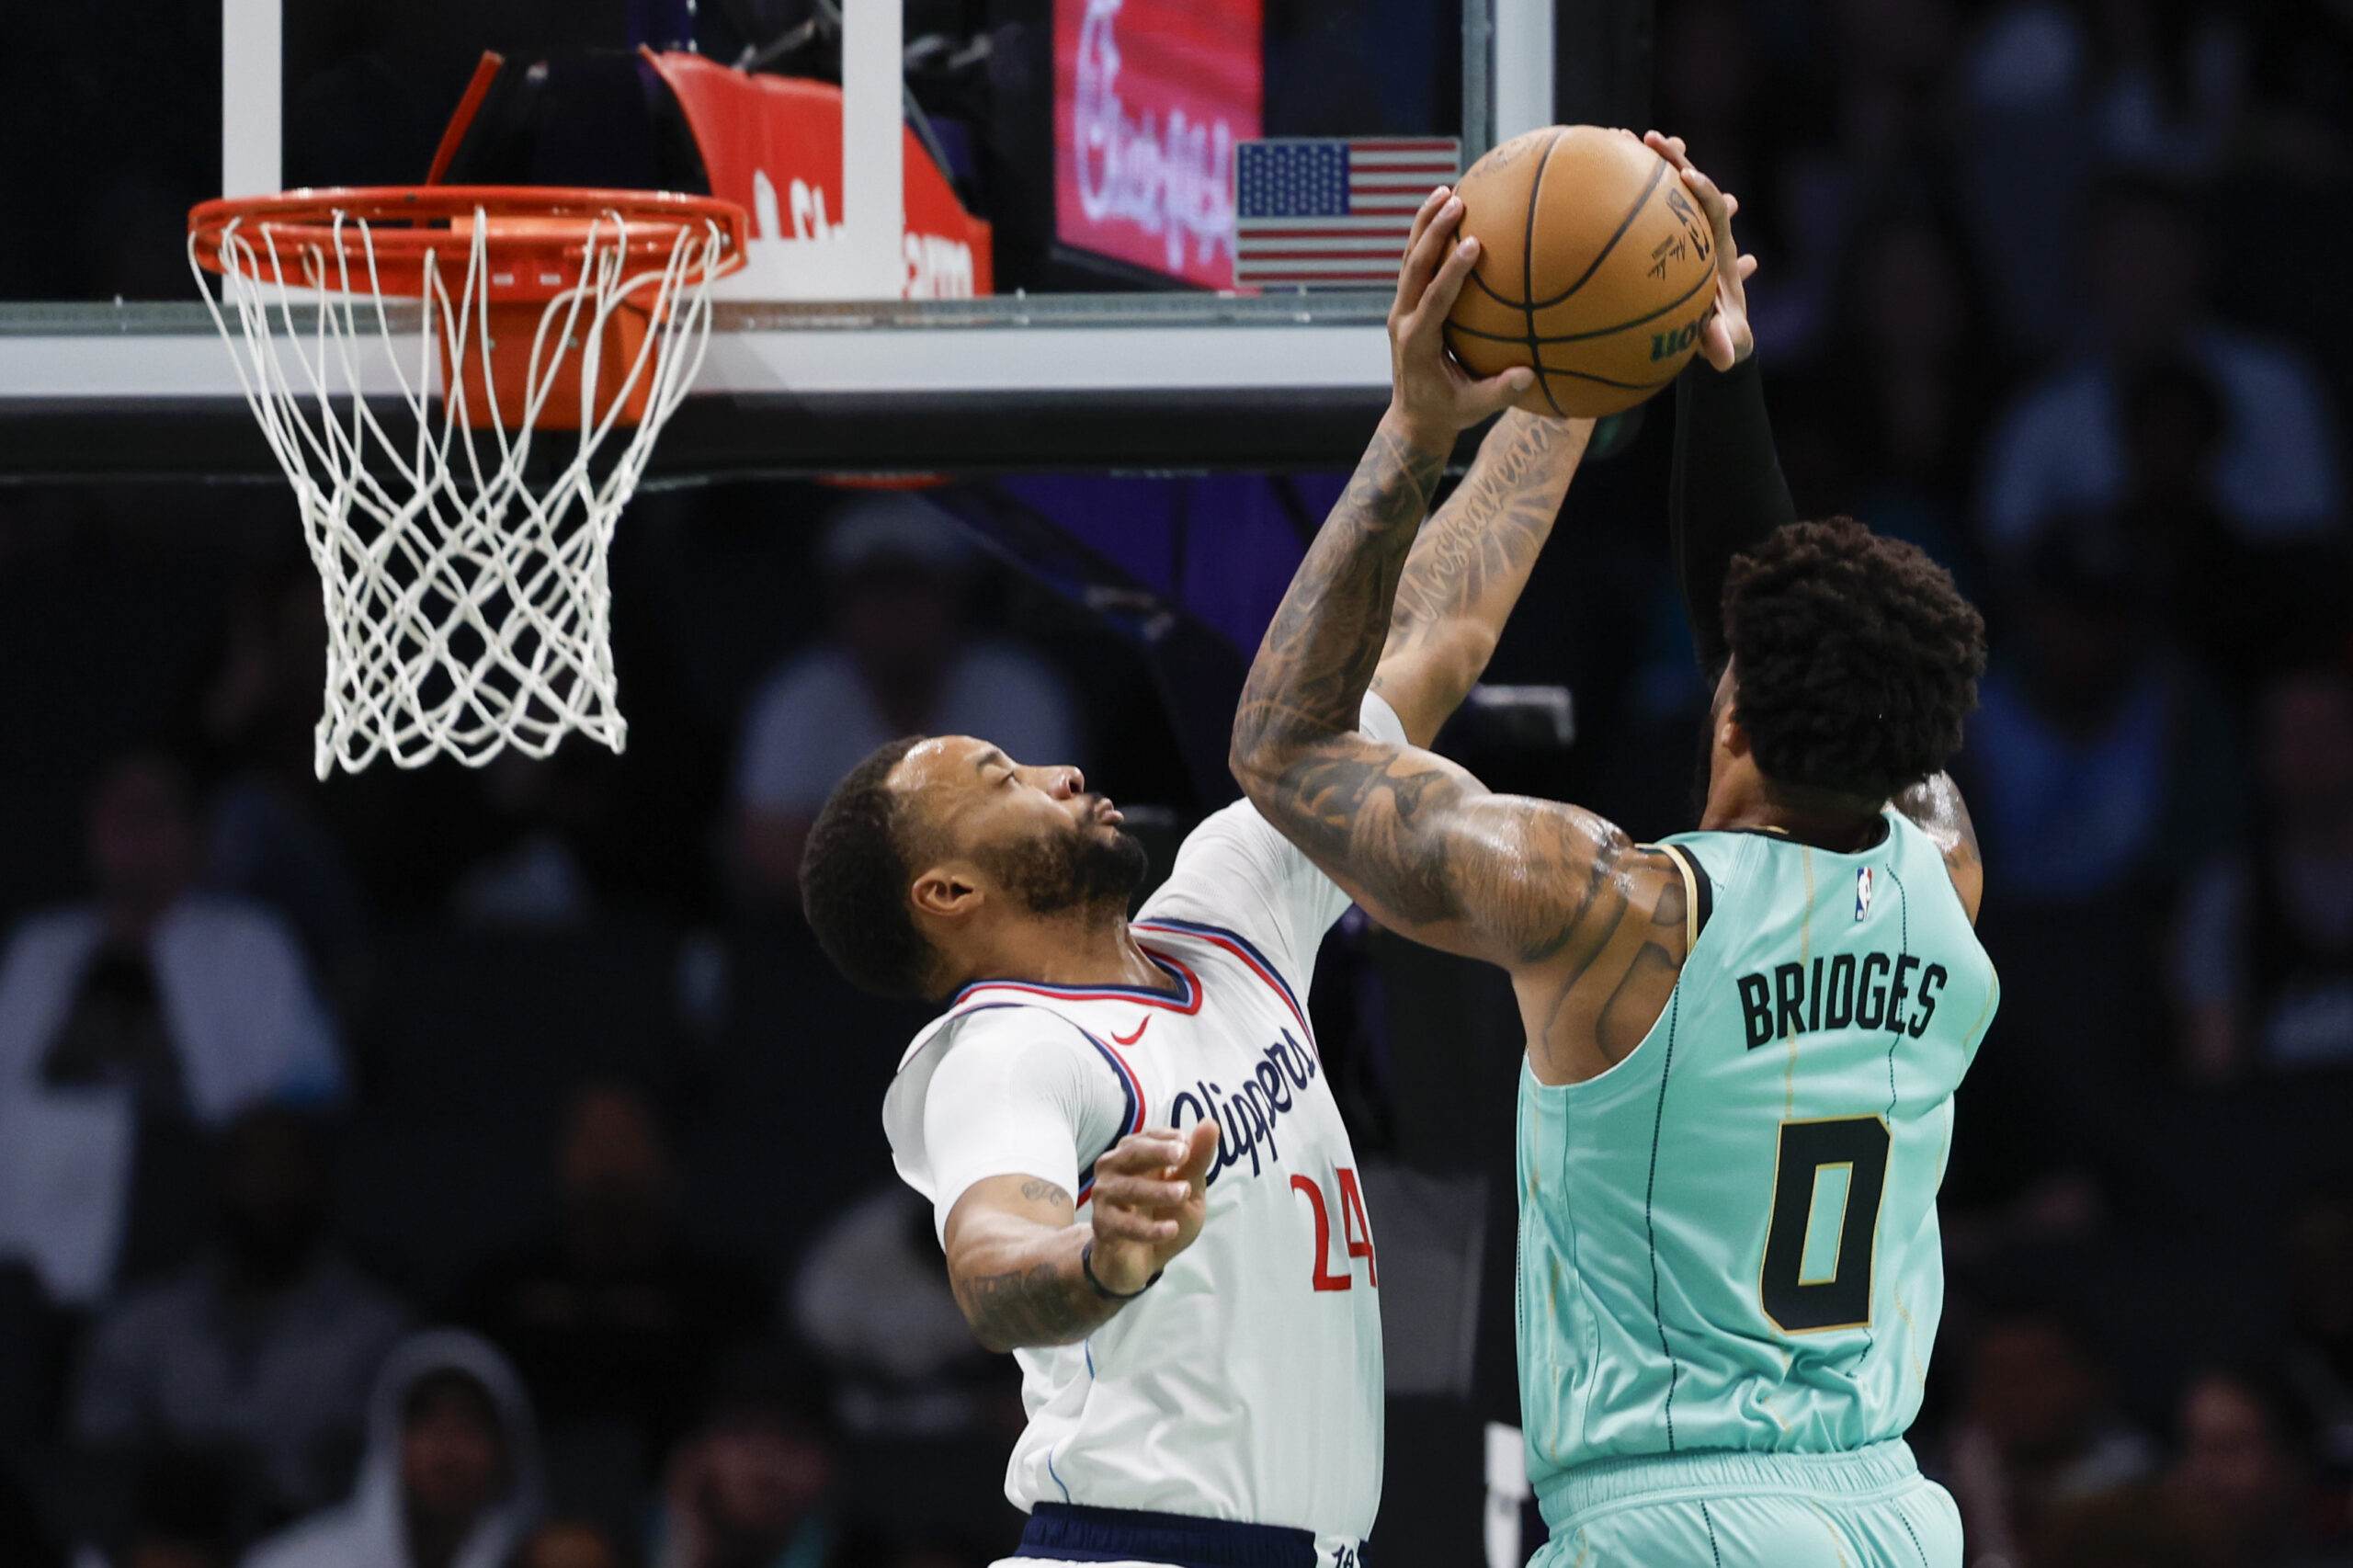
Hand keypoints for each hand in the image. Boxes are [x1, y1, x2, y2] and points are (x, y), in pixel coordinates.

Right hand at [1087, 1121, 1218, 1293]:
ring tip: (1184, 1193)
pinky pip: (1124, 1225)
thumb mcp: (1189, 1188)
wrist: (1141, 1260)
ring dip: (1157, 1190)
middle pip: (1132, 1154)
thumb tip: (1210, 1123)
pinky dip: (1149, 1229)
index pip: (1149, 1138)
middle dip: (1158, 1152)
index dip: (1167, 1138)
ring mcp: (1105, 1196)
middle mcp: (1114, 1169)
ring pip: (1129, 1188)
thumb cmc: (1164, 1214)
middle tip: (1183, 1154)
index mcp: (1135, 1154)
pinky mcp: (1103, 1225)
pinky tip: (1171, 1230)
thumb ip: (1197, 1160)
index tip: (1187, 1144)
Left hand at [1383, 186, 1534, 454]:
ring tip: (1446, 190)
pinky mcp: (1406, 306)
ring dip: (1424, 224)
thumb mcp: (1474, 409)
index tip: (1474, 243)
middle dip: (1433, 232)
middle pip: (1414, 267)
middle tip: (1457, 200)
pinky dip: (1426, 238)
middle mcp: (1404, 320)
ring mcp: (1402, 311)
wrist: (1414, 418)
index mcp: (1418, 342)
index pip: (1435, 299)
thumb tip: (1529, 375)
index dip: (1452, 271)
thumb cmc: (1449, 413)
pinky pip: (1414, 265)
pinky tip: (1444, 212)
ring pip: (1409, 259)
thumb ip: (1500, 393)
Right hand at [1641, 131, 1760, 369]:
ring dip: (1644, 164)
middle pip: (1689, 185)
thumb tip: (1724, 356)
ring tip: (1618, 137)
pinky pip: (1638, 207)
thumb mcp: (1722, 340)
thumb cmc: (1718, 332)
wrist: (1712, 328)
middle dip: (1673, 159)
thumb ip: (1722, 342)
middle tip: (1653, 138)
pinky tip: (1595, 170)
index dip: (1704, 193)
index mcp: (1718, 248)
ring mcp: (1676, 230)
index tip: (1688, 178)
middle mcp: (1700, 231)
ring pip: (1662, 189)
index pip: (1714, 211)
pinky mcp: (1655, 236)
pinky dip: (1621, 188)